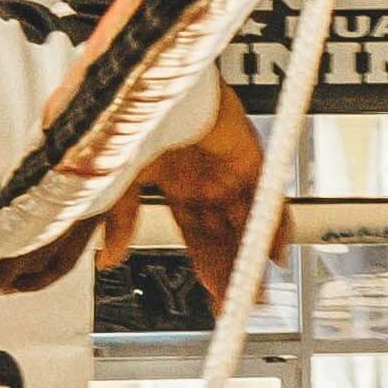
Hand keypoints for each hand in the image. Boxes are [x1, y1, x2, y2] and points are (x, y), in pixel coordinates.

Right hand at [134, 86, 275, 313]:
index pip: (196, 236)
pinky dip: (275, 226)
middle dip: (230, 274)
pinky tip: (277, 254)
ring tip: (257, 295)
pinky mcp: (250, 154)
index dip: (206, 268)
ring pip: (246, 225)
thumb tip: (110, 260)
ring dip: (251, 260)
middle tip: (238, 308)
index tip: (214, 299)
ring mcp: (229, 169)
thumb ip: (119, 219)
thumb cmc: (130, 113)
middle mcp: (205, 180)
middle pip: (224, 238)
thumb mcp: (117, 178)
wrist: (150, 78)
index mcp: (175, 184)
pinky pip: (268, 196)